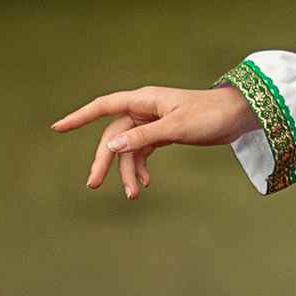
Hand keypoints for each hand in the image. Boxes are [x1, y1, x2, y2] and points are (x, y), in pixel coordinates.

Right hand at [53, 83, 252, 201]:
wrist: (238, 116)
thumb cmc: (209, 115)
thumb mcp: (175, 127)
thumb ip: (144, 137)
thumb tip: (112, 144)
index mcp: (144, 100)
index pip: (104, 107)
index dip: (80, 117)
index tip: (58, 127)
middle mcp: (144, 109)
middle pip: (114, 135)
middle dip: (105, 160)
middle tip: (93, 184)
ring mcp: (153, 122)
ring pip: (129, 148)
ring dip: (127, 171)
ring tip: (132, 195)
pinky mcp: (163, 134)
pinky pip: (142, 152)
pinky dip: (140, 168)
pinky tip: (144, 184)